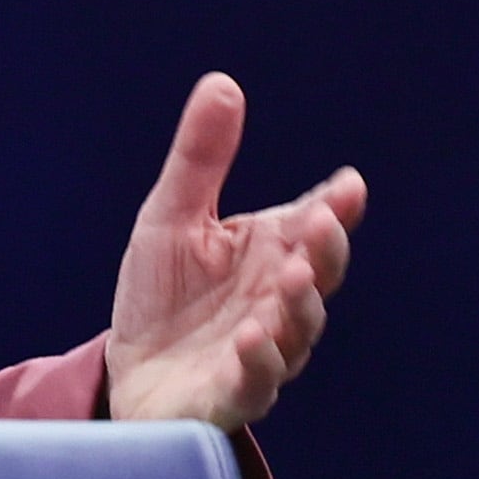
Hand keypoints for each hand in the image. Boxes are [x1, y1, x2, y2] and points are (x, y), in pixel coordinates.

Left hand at [106, 73, 363, 428]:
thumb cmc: (164, 297)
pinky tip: (251, 338)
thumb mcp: (171, 217)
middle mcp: (278, 302)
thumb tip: (222, 83)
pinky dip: (259, 361)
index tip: (349, 187)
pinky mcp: (232, 395)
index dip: (336, 208)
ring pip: (295, 332)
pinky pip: (255, 382)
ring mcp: (262, 351)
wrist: (129, 375)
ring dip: (298, 307)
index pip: (315, 226)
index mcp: (272, 254)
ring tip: (291, 280)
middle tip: (322, 225)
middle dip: (324, 253)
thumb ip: (200, 159)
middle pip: (317, 277)